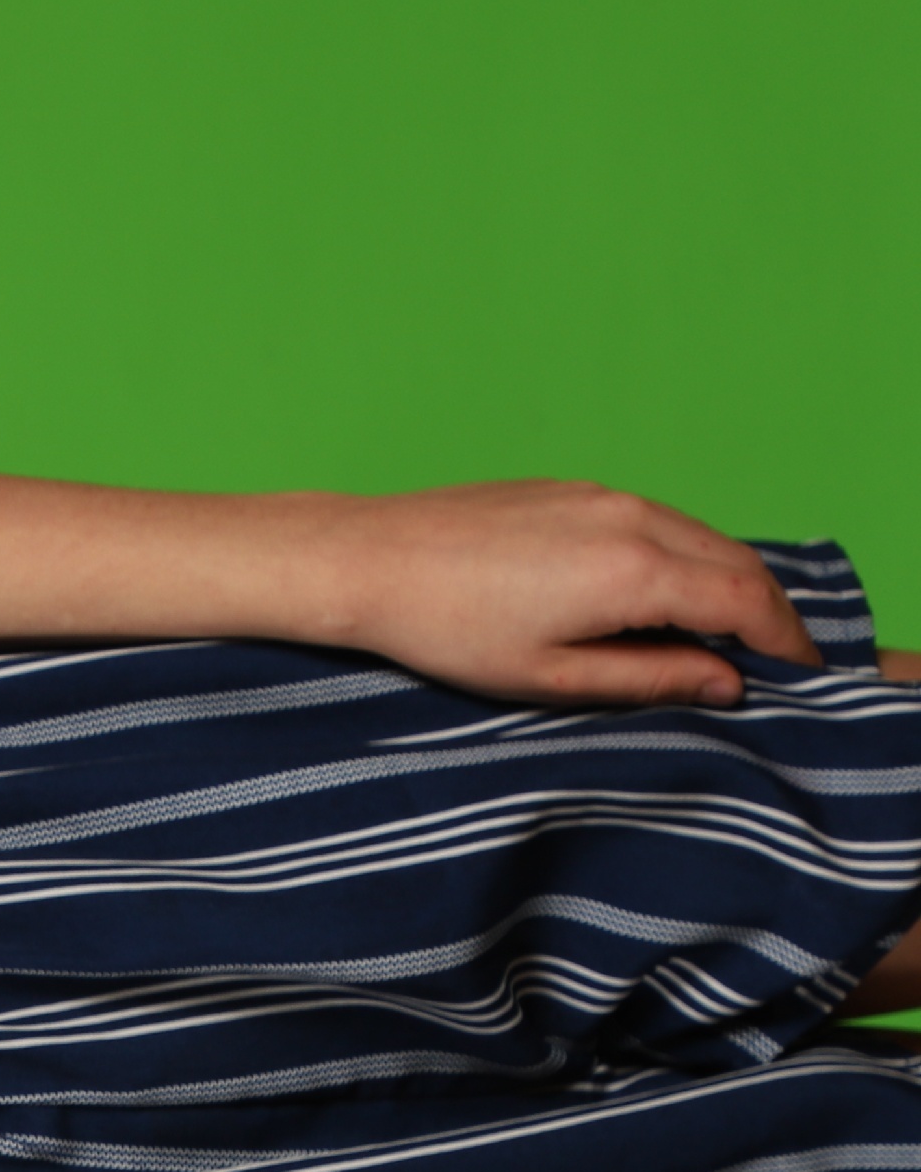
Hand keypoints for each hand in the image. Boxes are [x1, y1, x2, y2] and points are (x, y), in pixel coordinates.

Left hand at [318, 482, 820, 706]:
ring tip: (725, 635)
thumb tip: (724, 683)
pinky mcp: (574, 488)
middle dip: (766, 613)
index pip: (747, 602)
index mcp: (634, 570)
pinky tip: (664, 595)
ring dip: (727, 583)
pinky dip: (684, 558)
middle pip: (738, 563)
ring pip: (701, 537)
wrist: (370, 561)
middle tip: (774, 661)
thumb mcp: (552, 677)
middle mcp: (633, 519)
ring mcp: (604, 495)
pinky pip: (658, 522)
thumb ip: (650, 679)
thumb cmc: (447, 629)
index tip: (801, 675)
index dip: (785, 641)